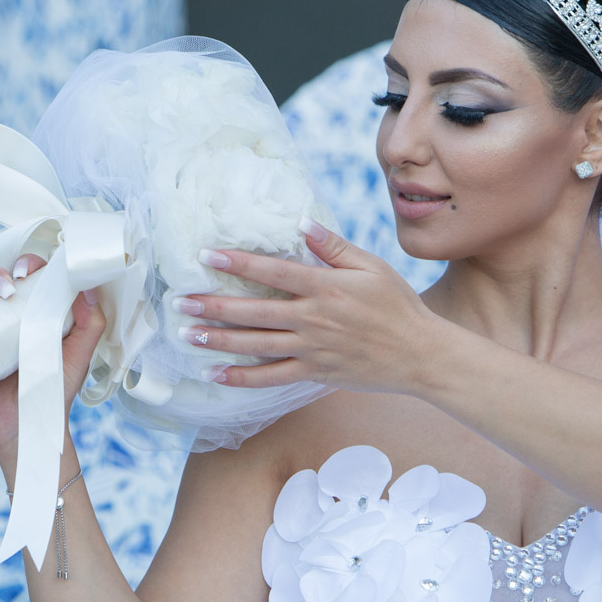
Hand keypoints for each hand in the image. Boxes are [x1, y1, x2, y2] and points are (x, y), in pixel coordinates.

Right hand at [0, 253, 107, 458]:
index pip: (30, 276)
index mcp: (36, 311)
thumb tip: (89, 285)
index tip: (27, 272)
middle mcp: (8, 316)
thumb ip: (91, 323)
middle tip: (6, 290)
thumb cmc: (55, 390)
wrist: (28, 428)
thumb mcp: (79, 355)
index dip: (27, 264)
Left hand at [177, 219, 439, 392]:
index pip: (273, 272)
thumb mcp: (372, 267)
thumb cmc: (398, 306)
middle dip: (214, 306)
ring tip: (187, 334)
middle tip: (180, 301)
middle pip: (254, 312)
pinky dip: (242, 377)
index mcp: (326, 287)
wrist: (421, 355)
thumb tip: (301, 224)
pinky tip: (216, 373)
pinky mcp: (315, 373)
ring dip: (218, 340)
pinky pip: (271, 377)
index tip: (206, 256)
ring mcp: (313, 349)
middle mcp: (314, 319)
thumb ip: (334, 247)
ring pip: (256, 345)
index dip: (238, 264)